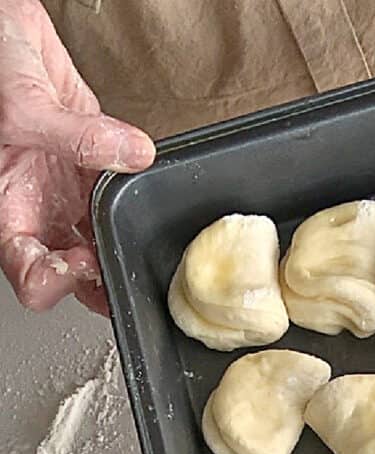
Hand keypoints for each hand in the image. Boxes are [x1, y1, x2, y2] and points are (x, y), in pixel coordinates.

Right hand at [0, 0, 154, 313]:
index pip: (27, 271)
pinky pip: (116, 202)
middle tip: (118, 265)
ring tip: (138, 248)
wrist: (5, 33)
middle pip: (68, 273)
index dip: (54, 282)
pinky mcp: (92, 173)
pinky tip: (144, 206)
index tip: (81, 263)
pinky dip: (133, 208)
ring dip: (119, 253)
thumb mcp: (23, 108)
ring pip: (97, 246)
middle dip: (97, 280)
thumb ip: (76, 136)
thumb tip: (131, 152)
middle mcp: (36, 210)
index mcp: (7, 208)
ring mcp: (65, 195)